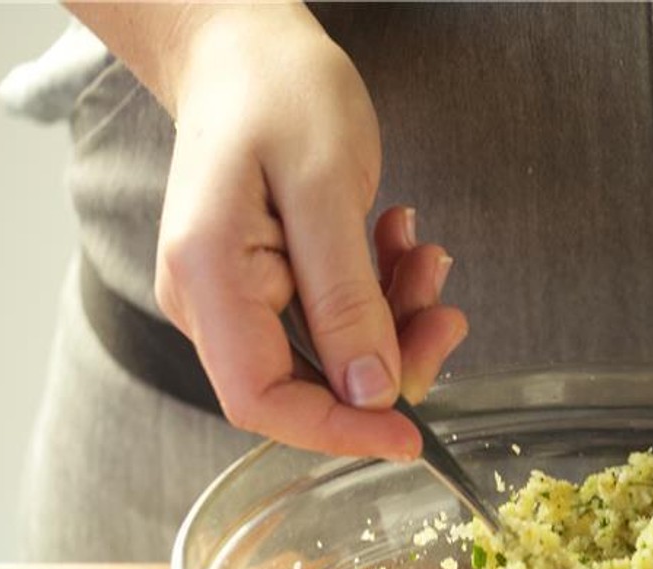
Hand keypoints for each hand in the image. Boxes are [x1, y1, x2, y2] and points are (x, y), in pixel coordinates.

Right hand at [152, 6, 465, 458]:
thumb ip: (346, 298)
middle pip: (307, 388)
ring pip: (335, 359)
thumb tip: (370, 393)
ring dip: (397, 321)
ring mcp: (240, 299)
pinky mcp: (272, 288)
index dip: (341, 431)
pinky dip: (384, 297)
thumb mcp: (325, 188)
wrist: (249, 49)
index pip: (263, 399)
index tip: (411, 436)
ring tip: (424, 258)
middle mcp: (212, 302)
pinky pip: (339, 324)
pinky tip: (399, 245)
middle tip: (445, 316)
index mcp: (208, 278)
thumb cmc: (276, 92)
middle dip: (389, 363)